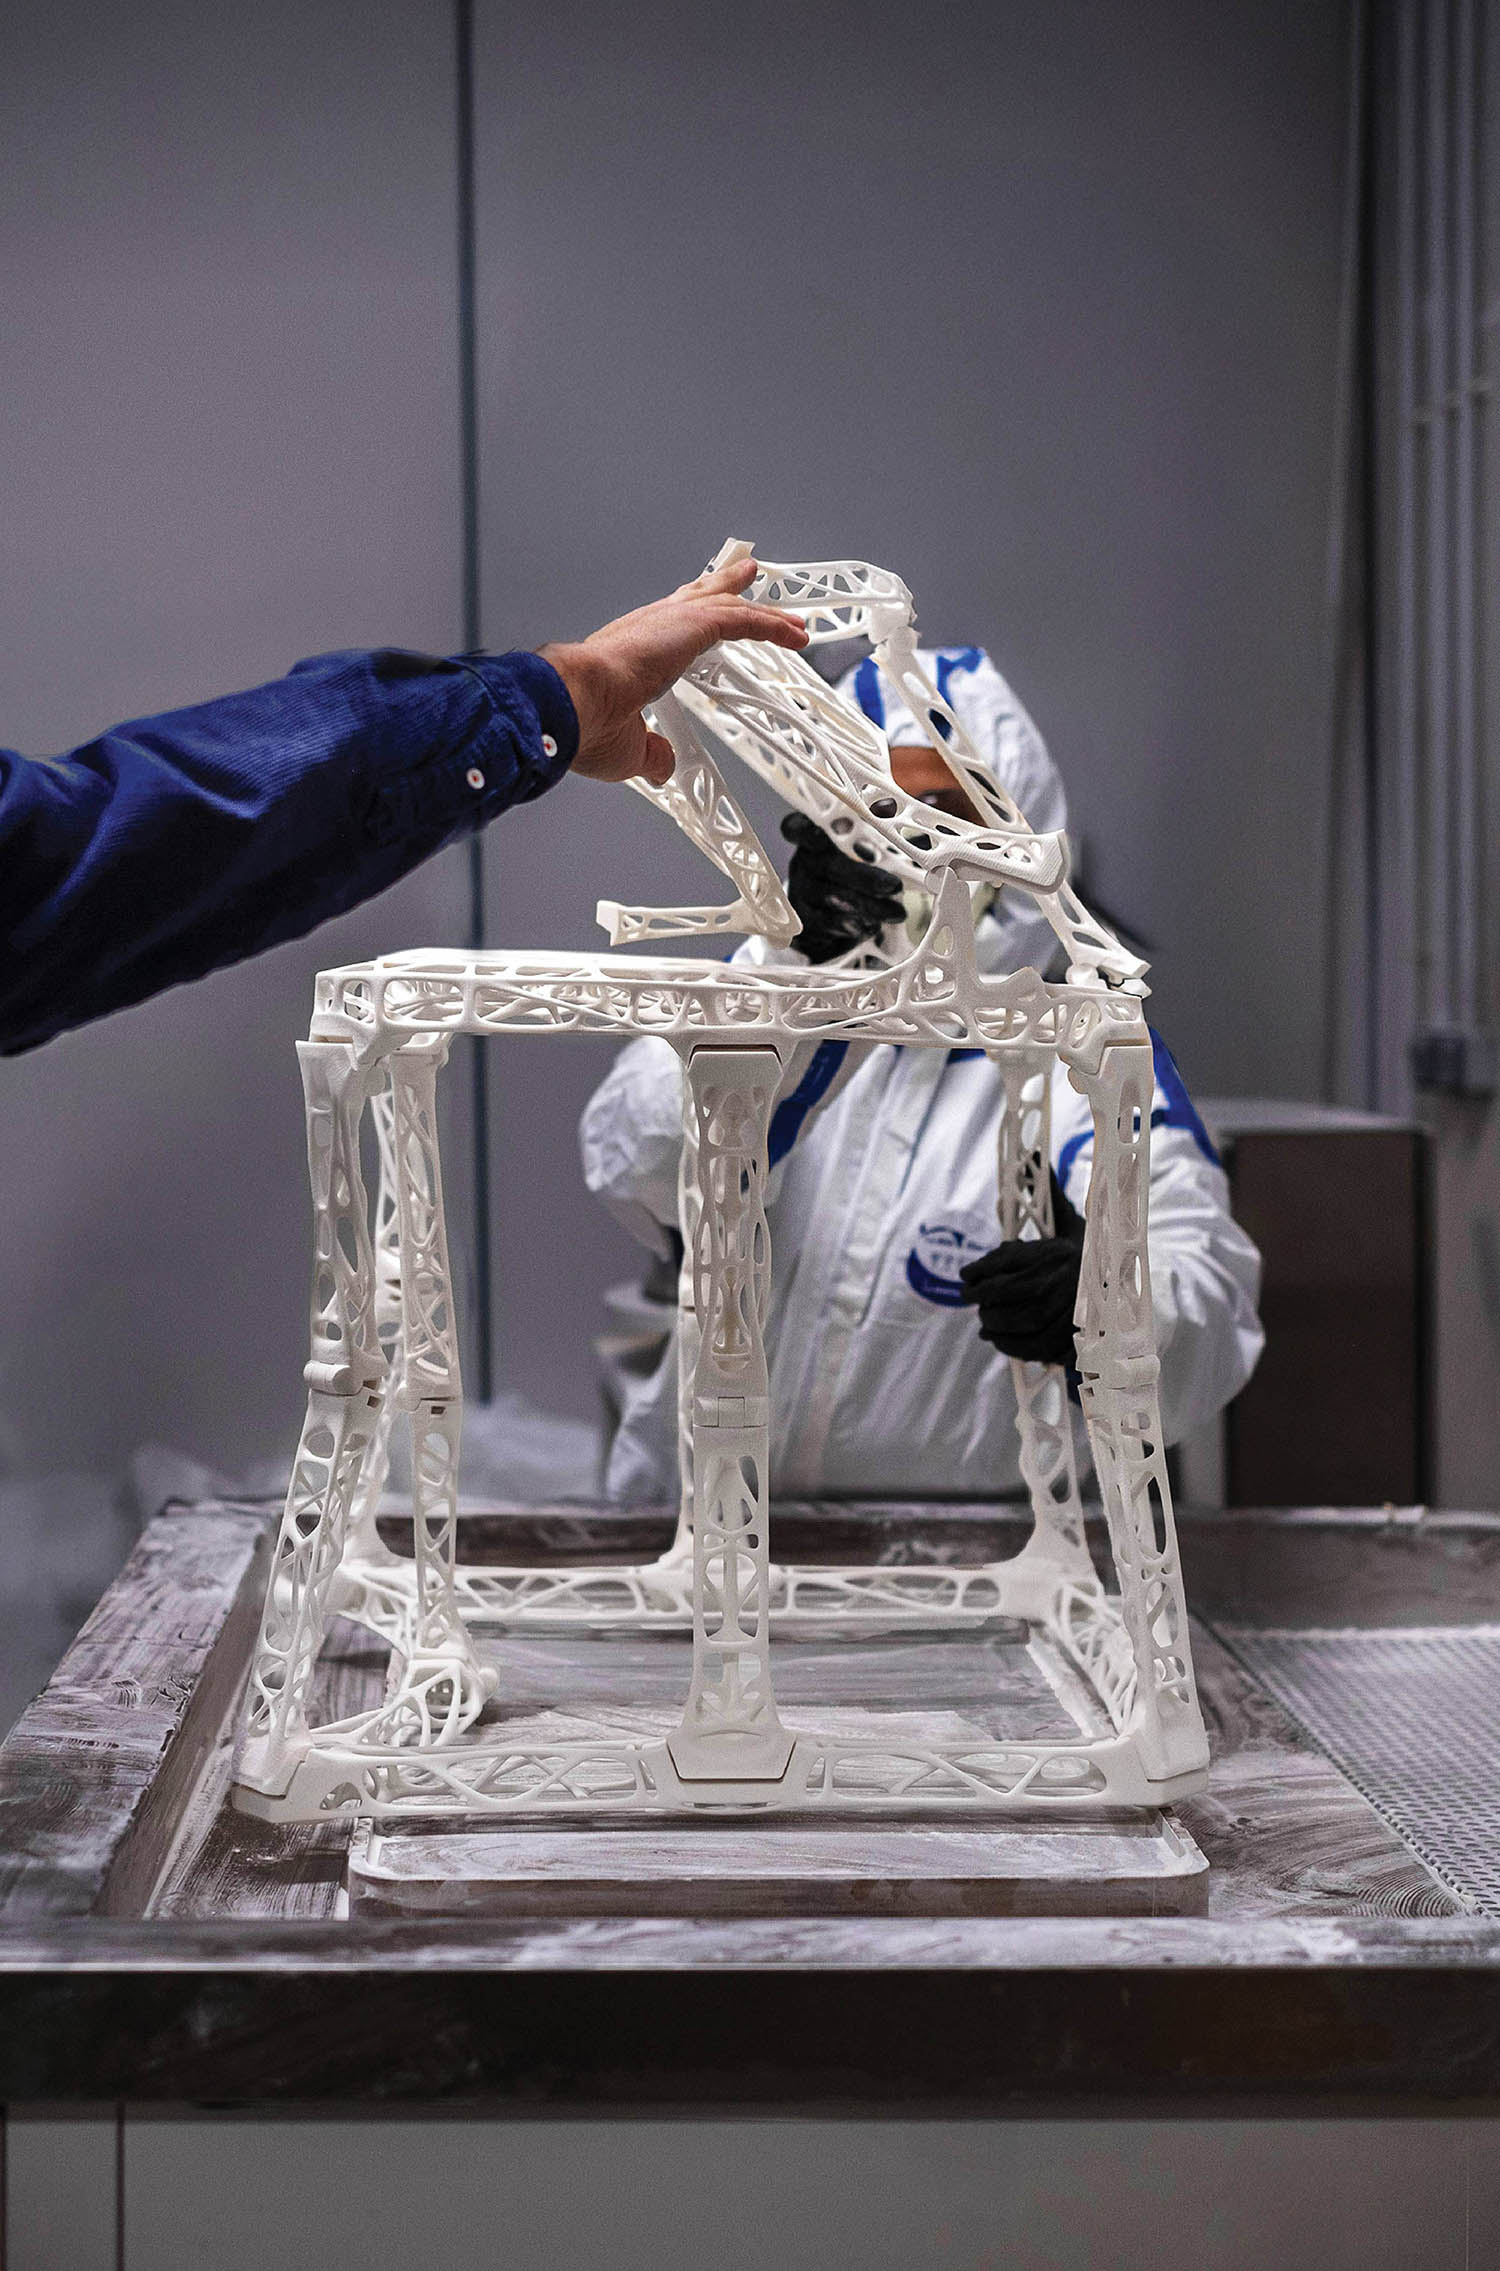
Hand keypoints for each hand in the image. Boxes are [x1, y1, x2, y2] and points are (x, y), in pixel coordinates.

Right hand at [542, 558, 808, 785]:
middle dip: (726, 589)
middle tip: (746, 578)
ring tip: (790, 619)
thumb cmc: (586, 724)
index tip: (705, 616)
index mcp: (629, 652)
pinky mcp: (691, 624)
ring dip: (763, 615)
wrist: (574, 702)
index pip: (667, 626)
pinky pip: (743, 620)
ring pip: (727, 607)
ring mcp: (669, 622)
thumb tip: (663, 765)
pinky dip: (771, 627)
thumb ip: (651, 754)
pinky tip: (794, 635)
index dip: (690, 620)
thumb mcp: (628, 749)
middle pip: (699, 599)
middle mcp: (650, 627)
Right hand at [779, 812, 903, 962]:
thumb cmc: (856, 868)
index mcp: (814, 835)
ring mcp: (800, 893)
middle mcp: (803, 862)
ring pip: (831, 899)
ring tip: (896, 913)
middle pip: (828, 865)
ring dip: (868, 907)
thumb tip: (906, 833)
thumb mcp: (864, 849)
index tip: (825, 835)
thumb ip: (875, 840)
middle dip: (864, 877)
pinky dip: (855, 926)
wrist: (837, 910)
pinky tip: (873, 926)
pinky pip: (828, 926)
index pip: (798, 827)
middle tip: (893, 886)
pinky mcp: (805, 923)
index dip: (808, 830)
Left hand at [959, 1170, 1085, 1364]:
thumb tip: (1032, 1154)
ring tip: (982, 1320)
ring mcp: (1074, 1312)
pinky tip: (996, 1338)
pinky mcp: (1076, 1340)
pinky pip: (1035, 1346)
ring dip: (993, 1322)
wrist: (1124, 1290)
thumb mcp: (1072, 1221)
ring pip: (1021, 1320)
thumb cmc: (1090, 1251)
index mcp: (1063, 1250)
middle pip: (1012, 1291)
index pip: (1011, 1258)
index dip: (981, 1268)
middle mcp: (1068, 1280)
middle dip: (982, 1296)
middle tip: (968, 1298)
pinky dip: (1009, 1345)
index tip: (965, 1275)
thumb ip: (1048, 1192)